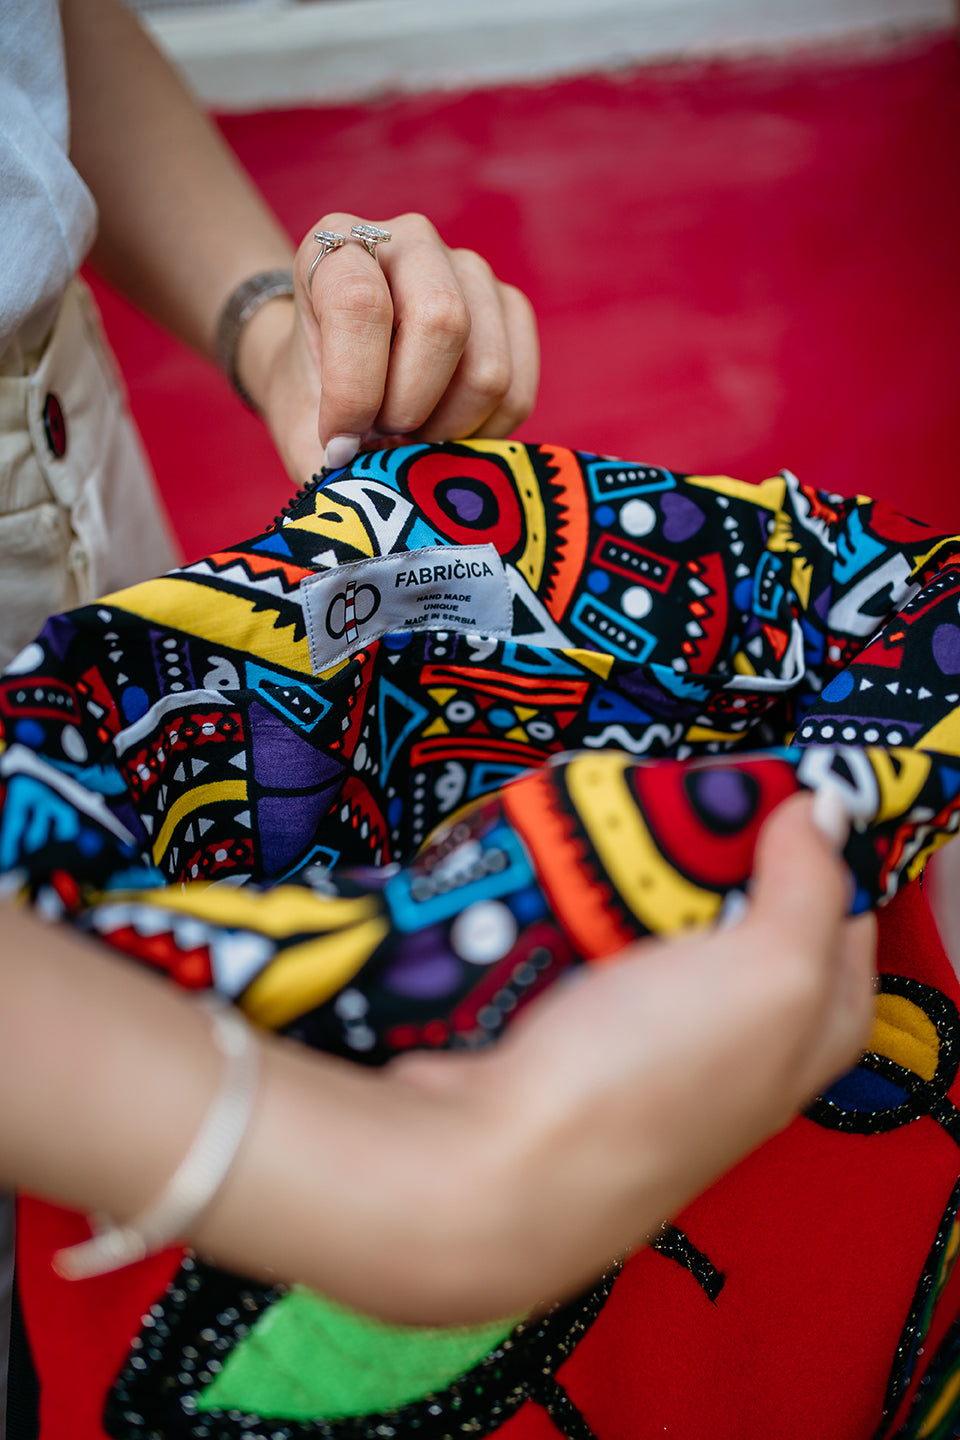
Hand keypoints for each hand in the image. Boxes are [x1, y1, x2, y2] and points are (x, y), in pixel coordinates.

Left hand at [240, 212, 539, 483]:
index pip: (362, 304)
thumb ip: (326, 461)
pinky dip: (485, 435)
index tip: (340, 439)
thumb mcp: (299, 425)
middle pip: (443, 323)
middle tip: (385, 434)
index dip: (355, 391)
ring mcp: (470, 270)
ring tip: (413, 434)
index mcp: (338, 246)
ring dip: (448, 428)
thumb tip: (381, 505)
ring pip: (488, 368)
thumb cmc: (315, 397)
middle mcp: (410, 240)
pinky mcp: (511, 309)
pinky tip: (448, 434)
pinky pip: (520, 390)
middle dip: (411, 407)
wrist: (334, 381)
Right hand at [350, 792, 876, 1322]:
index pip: (843, 924)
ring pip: (653, 920)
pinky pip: (580, 936)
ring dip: (632, 876)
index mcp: (805, 1032)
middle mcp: (728, 1036)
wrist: (493, 1160)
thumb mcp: (772, 977)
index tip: (779, 794)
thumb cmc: (644, 1087)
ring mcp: (641, 1029)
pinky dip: (571, 903)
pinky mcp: (566, 1020)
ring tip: (609, 840)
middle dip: (713, 855)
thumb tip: (827, 814)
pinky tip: (558, 883)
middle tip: (681, 809)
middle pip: (741, 912)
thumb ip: (811, 889)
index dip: (824, 854)